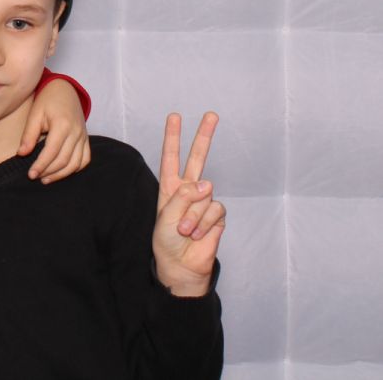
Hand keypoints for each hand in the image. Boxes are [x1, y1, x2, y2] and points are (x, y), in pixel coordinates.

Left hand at [19, 79, 90, 182]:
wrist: (64, 89)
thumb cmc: (47, 100)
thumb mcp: (35, 114)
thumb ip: (29, 135)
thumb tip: (21, 154)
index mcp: (62, 125)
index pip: (51, 152)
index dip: (40, 165)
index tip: (30, 174)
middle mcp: (76, 132)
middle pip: (63, 160)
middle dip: (48, 172)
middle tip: (35, 177)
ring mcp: (83, 136)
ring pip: (75, 163)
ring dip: (61, 174)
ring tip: (46, 178)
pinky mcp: (86, 138)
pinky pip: (85, 159)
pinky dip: (75, 168)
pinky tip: (62, 172)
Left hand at [153, 112, 225, 296]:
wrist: (181, 267)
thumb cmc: (166, 242)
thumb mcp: (165, 217)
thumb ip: (184, 197)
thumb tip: (208, 183)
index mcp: (170, 187)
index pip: (171, 156)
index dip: (172, 136)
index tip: (175, 116)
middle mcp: (188, 190)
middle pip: (198, 158)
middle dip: (204, 136)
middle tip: (211, 114)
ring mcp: (204, 202)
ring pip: (205, 195)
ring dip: (193, 216)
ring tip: (185, 231)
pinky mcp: (217, 216)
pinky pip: (215, 211)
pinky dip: (204, 223)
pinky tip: (198, 234)